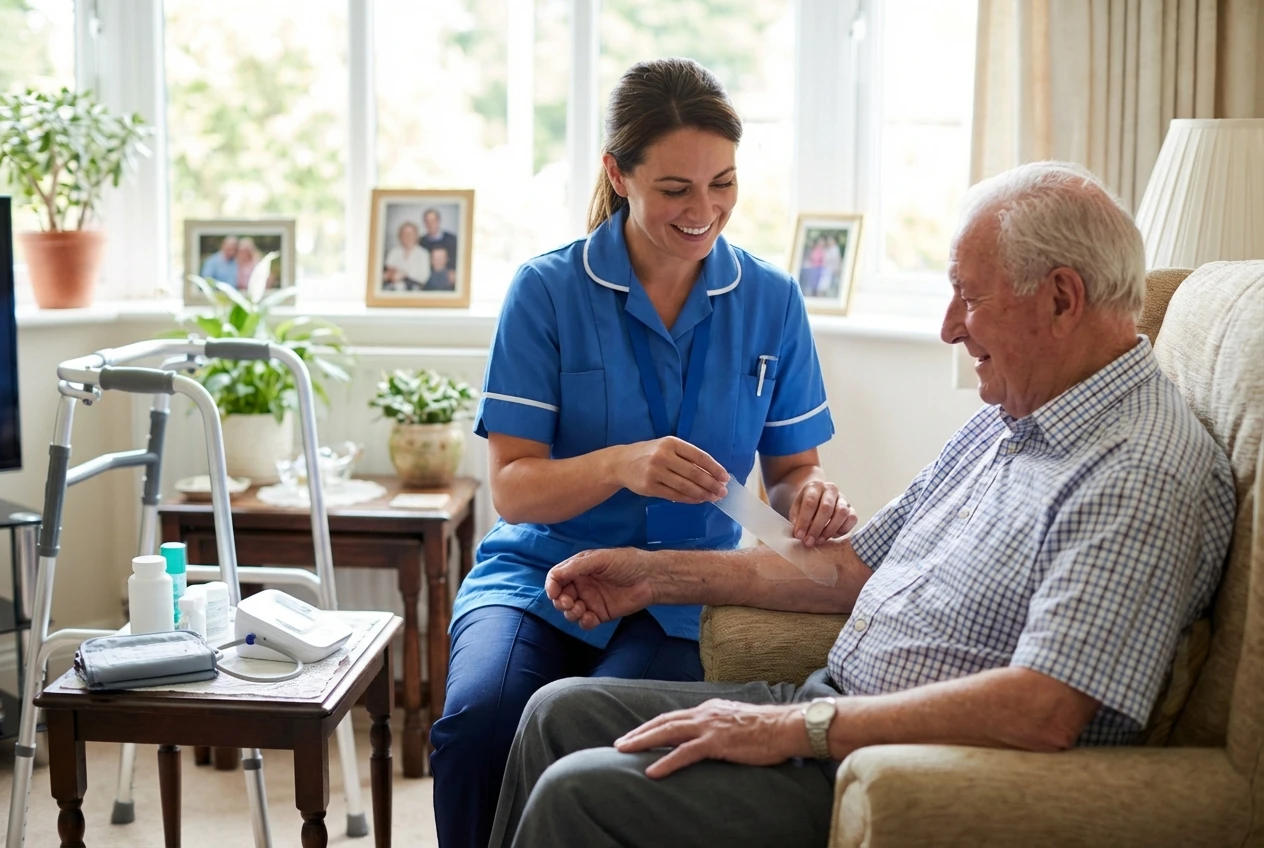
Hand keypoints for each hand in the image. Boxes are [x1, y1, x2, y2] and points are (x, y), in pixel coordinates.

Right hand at [546, 547, 655, 629]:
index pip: (557, 577)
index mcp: (580, 568)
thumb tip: (555, 576)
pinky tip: (591, 618)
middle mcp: (583, 584)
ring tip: (582, 609)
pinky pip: (585, 622)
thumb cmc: (627, 562)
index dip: (551, 585)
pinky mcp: (600, 614)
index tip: (553, 593)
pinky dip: (584, 622)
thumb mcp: (600, 559)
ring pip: (570, 611)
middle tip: (569, 602)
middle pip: (560, 597)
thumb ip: (576, 567)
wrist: (650, 578)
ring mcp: (591, 600)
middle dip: (560, 602)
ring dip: (571, 613)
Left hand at [614, 699, 807, 778]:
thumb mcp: (737, 722)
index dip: (653, 725)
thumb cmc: (767, 729)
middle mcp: (705, 714)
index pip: (674, 716)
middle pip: (664, 721)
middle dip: (640, 732)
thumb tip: (710, 738)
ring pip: (668, 732)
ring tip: (624, 751)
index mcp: (709, 709)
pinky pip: (685, 753)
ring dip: (643, 741)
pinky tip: (651, 770)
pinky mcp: (717, 742)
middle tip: (619, 743)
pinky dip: (665, 761)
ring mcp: (709, 727)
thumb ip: (720, 727)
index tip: (637, 734)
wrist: (786, 727)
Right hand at [615, 437, 727, 502]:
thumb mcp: (666, 448)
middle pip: (694, 473)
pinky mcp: (649, 487)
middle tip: (723, 492)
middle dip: (711, 484)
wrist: (620, 463)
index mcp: (671, 443)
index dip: (714, 468)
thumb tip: (712, 474)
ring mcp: (655, 472)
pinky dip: (689, 499)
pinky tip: (698, 500)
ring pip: (685, 486)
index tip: (725, 478)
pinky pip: (674, 495)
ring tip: (713, 498)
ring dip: (702, 493)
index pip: (699, 456)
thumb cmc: (649, 454)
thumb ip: (686, 458)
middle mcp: (663, 456)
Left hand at [789, 481, 857, 546]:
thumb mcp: (797, 509)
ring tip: (820, 540)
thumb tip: (799, 534)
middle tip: (809, 541)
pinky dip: (843, 530)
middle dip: (816, 528)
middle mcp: (831, 489)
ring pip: (841, 513)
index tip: (799, 535)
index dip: (804, 521)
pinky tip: (832, 536)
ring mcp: (843, 498)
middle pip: (826, 508)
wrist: (818, 498)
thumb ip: (797, 519)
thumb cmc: (806, 505)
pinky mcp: (851, 508)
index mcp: (815, 486)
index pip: (810, 502)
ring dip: (830, 530)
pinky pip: (852, 519)